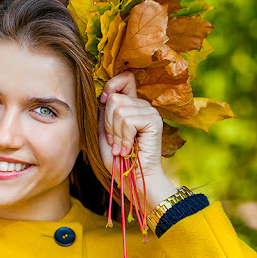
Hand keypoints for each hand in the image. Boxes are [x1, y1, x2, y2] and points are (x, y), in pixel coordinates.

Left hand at [98, 72, 175, 211]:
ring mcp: (150, 112)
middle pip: (114, 97)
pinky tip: (128, 149)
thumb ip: (103, 114)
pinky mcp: (154, 121)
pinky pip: (128, 120)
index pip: (125, 78)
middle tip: (115, 142)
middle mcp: (142, 105)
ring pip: (119, 109)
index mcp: (132, 105)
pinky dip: (124, 137)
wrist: (135, 180)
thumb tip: (102, 95)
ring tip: (122, 148)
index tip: (103, 103)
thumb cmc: (120, 161)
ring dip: (116, 133)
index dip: (111, 86)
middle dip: (107, 123)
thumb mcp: (105, 134)